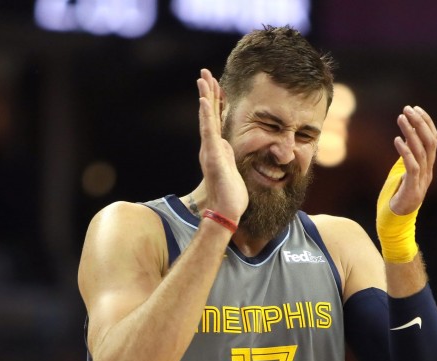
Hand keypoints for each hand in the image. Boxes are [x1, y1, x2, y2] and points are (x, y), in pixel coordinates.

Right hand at [197, 68, 246, 221]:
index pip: (216, 120)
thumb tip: (231, 154)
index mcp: (217, 149)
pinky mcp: (212, 154)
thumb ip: (231, 160)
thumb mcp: (234, 172)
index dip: (215, 102)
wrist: (226, 211)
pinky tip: (204, 99)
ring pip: (207, 118)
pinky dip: (205, 113)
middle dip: (208, 92)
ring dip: (205, 97)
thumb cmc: (232, 197)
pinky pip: (208, 130)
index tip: (215, 84)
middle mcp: (211, 147)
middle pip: (209, 114)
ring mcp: (210, 149)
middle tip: (204, 72)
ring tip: (202, 78)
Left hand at [390, 105, 436, 214]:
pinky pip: (413, 167)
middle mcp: (428, 170)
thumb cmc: (397, 196)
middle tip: (407, 109)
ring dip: (411, 132)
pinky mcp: (412, 188)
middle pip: (430, 141)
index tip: (415, 108)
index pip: (433, 139)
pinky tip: (397, 140)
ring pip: (422, 151)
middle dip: (420, 123)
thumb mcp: (403, 173)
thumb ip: (407, 158)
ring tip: (401, 118)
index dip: (426, 122)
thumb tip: (405, 139)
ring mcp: (422, 180)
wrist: (395, 222)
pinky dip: (406, 152)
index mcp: (428, 165)